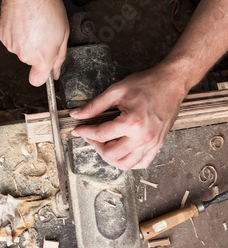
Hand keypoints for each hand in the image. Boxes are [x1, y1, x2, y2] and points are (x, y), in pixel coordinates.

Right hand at [0, 0, 68, 85]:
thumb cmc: (47, 6)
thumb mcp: (64, 33)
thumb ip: (59, 57)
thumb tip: (55, 72)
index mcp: (43, 56)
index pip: (37, 81)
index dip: (42, 75)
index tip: (45, 69)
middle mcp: (25, 55)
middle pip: (31, 62)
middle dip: (38, 51)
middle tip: (44, 32)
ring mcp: (12, 46)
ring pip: (22, 50)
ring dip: (27, 41)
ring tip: (33, 23)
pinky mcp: (3, 37)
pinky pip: (13, 41)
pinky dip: (17, 34)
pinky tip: (23, 20)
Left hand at [70, 66, 186, 169]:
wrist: (171, 82)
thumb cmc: (146, 84)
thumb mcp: (116, 91)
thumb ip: (94, 105)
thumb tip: (77, 115)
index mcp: (131, 122)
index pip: (101, 135)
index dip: (85, 132)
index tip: (78, 129)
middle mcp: (143, 137)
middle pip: (111, 154)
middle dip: (96, 146)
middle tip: (91, 135)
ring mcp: (152, 143)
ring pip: (126, 164)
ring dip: (111, 157)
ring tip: (105, 143)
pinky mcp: (158, 144)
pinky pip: (141, 163)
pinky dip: (128, 161)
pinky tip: (121, 150)